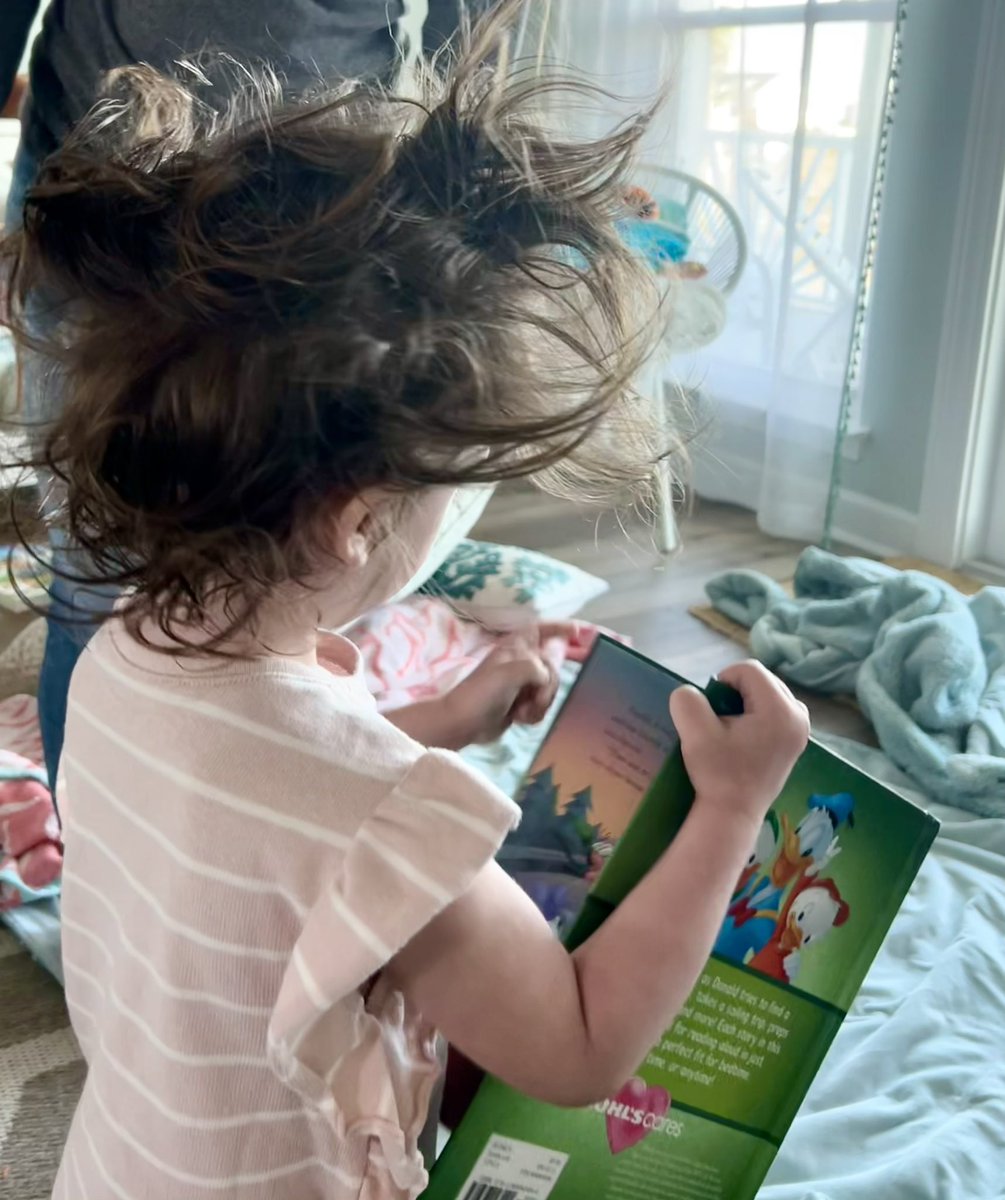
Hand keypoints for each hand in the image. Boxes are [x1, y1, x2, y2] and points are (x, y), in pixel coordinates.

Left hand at [444, 622, 575, 744]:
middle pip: (554, 667)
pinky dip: (534, 714)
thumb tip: (546, 678)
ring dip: (540, 703)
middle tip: (537, 695)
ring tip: (521, 710)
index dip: (561, 627)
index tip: (580, 633)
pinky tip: (519, 718)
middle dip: (549, 686)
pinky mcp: (523, 703)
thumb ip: (537, 668)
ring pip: (551, 689)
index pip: (542, 629)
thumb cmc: (481, 693)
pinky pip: (544, 705)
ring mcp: (523, 683)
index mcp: (517, 647)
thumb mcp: (509, 672)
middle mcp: (523, 662)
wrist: (464, 723)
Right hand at [668, 661, 808, 829]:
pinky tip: (744, 737)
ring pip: (767, 692)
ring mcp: (801, 728)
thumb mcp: (695, 733)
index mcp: (780, 709)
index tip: (712, 710)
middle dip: (737, 692)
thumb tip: (692, 693)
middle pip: (762, 679)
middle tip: (721, 722)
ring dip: (746, 702)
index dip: (722, 680)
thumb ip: (687, 700)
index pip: (748, 670)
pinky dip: (756, 714)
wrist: (733, 813)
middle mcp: (799, 715)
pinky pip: (774, 709)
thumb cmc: (717, 774)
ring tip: (732, 729)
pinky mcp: (796, 739)